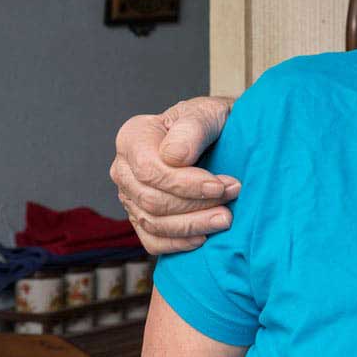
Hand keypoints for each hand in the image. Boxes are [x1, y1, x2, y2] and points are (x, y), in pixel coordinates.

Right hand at [111, 97, 239, 253]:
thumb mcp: (207, 113)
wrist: (221, 135)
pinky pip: (152, 241)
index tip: (221, 185)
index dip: (186, 183)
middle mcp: (124, 169)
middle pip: (152, 200)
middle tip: (232, 197)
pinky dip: (178, 243)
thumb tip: (173, 158)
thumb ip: (191, 129)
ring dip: (192, 225)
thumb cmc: (212, 121)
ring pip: (153, 223)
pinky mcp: (142, 218)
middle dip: (195, 204)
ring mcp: (130, 196)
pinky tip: (204, 237)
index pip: (149, 170)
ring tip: (226, 218)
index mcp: (133, 137)